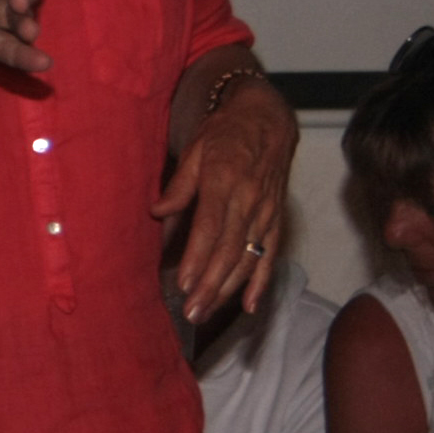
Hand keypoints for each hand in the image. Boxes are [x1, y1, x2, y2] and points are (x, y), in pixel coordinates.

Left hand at [158, 70, 296, 322]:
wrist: (269, 119)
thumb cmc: (226, 133)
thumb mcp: (196, 149)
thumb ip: (179, 185)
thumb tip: (156, 212)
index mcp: (226, 182)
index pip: (211, 227)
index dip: (198, 257)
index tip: (183, 282)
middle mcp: (250, 202)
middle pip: (229, 251)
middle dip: (209, 284)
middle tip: (191, 312)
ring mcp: (266, 213)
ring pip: (249, 258)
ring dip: (228, 289)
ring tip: (206, 312)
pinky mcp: (277, 219)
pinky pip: (271, 254)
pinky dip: (262, 282)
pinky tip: (249, 305)